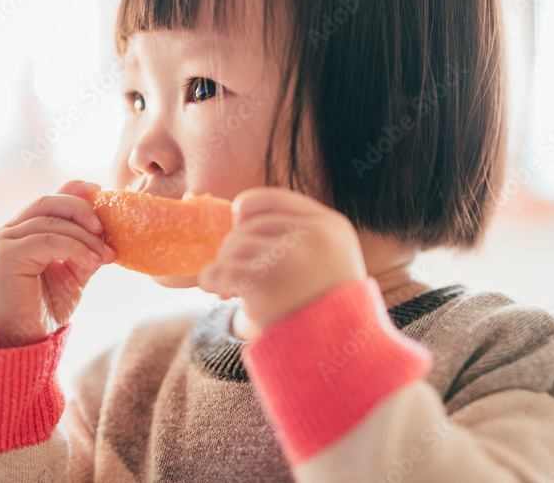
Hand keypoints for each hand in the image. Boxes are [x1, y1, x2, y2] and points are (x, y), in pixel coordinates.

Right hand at [0, 180, 117, 347]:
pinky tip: (93, 262)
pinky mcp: (5, 257)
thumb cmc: (43, 310)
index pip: (49, 200)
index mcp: (22, 232)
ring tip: (107, 255)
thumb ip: (84, 248)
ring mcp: (3, 243)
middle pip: (49, 203)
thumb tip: (109, 229)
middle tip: (107, 229)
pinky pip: (47, 240)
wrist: (22, 344)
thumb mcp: (72, 272)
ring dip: (86, 237)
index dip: (75, 192)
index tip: (101, 193)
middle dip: (83, 210)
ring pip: (51, 222)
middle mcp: (8, 233)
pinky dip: (75, 247)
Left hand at [197, 187, 365, 329]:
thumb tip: (237, 214)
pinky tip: (217, 289)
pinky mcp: (266, 286)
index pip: (276, 198)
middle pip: (251, 225)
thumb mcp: (330, 260)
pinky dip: (212, 278)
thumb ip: (298, 235)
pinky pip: (223, 270)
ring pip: (234, 246)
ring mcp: (291, 260)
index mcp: (332, 226)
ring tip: (227, 286)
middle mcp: (313, 237)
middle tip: (231, 269)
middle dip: (234, 246)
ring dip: (223, 265)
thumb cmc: (329, 309)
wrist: (341, 355)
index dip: (247, 208)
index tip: (237, 222)